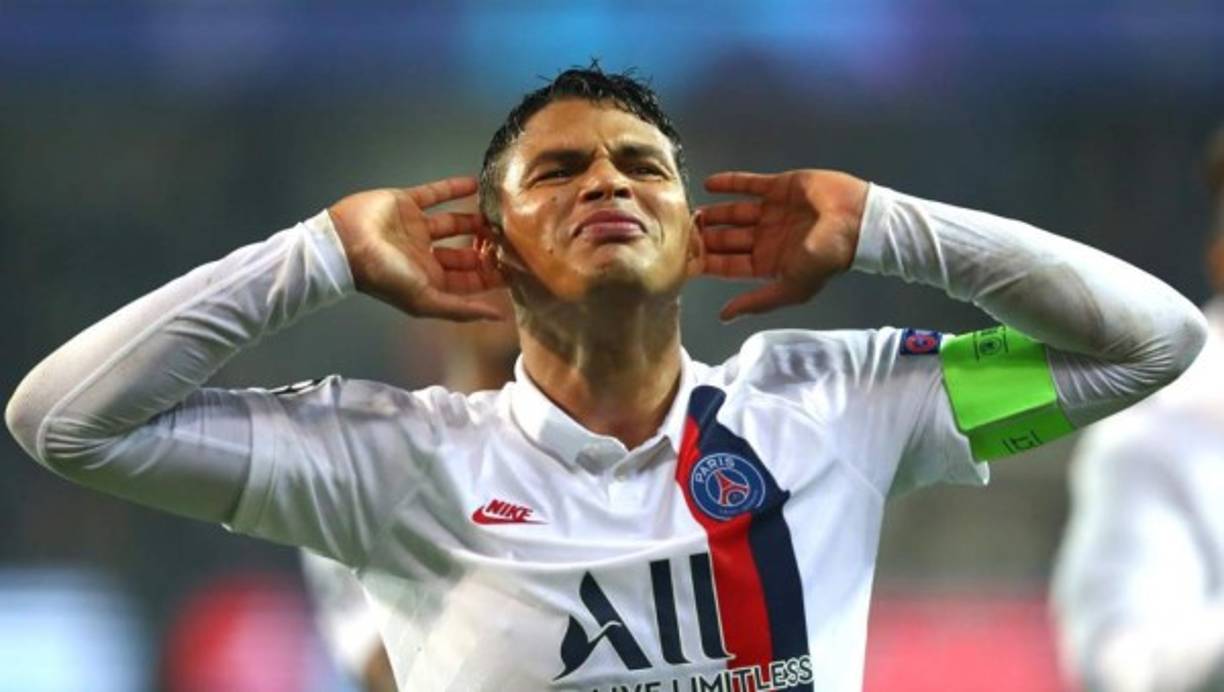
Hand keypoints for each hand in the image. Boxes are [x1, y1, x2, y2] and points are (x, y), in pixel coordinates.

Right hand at [328, 177, 505, 321]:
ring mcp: (415, 228)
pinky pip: (435, 194)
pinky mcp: (407, 203)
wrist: (344, 243)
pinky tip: (475, 185)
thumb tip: (498, 317)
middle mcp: (424, 256)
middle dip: (485, 249)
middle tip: (509, 238)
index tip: (514, 266)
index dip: (490, 275)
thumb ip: (462, 309)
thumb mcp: (426, 299)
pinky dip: (454, 188)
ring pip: (453, 224)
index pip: (467, 280)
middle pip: (463, 253)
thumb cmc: (385, 276)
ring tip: (496, 215)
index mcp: (429, 280)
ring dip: (473, 220)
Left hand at [699, 169, 867, 320]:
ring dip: (714, 212)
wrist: (855, 220)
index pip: (729, 264)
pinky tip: (709, 184)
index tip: (683, 260)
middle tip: (680, 234)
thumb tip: (724, 317)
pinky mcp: (778, 187)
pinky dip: (729, 183)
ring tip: (692, 212)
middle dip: (706, 238)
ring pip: (734, 212)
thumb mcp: (791, 287)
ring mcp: (772, 211)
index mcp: (768, 262)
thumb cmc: (825, 257)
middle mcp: (767, 237)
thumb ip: (757, 301)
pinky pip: (749, 184)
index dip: (707, 262)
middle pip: (728, 239)